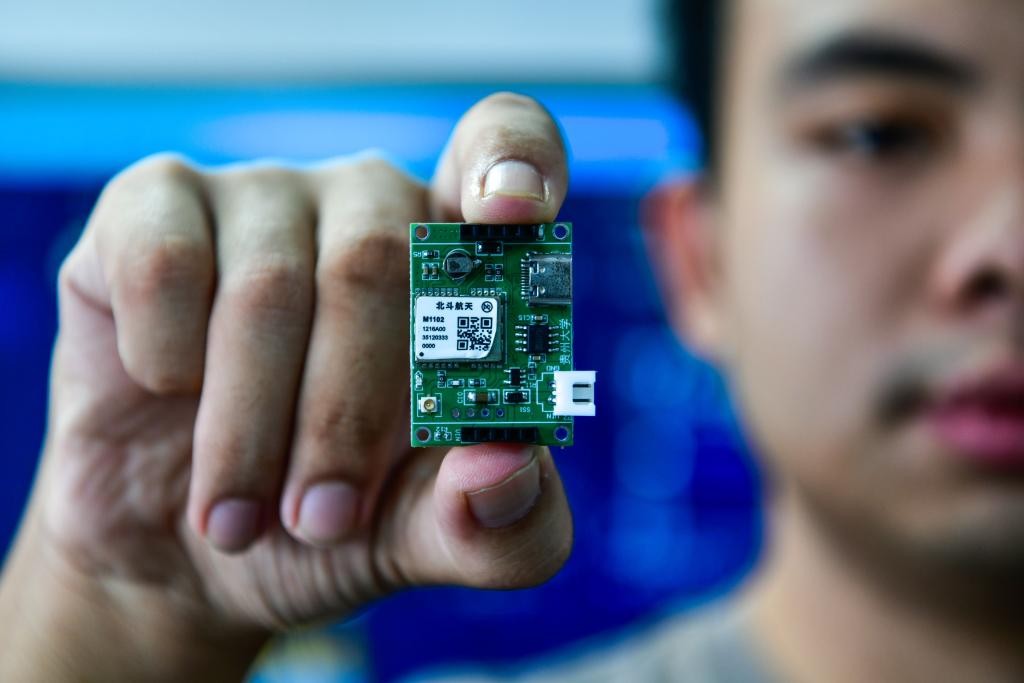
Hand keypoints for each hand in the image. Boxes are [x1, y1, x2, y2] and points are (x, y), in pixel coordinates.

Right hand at [0, 93, 572, 681]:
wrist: (193, 550)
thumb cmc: (335, 518)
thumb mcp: (431, 541)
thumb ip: (502, 524)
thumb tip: (507, 466)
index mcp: (458, 261)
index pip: (504, 148)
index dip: (512, 161)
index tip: (511, 211)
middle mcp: (368, 204)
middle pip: (376, 260)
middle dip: (344, 416)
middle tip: (321, 520)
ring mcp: (262, 194)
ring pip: (267, 285)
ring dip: (251, 428)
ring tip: (242, 519)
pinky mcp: (153, 206)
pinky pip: (163, 264)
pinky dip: (167, 360)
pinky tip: (172, 394)